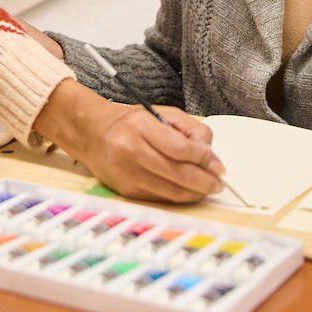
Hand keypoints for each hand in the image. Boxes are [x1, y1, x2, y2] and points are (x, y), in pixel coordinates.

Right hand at [34, 80, 224, 202]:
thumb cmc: (131, 122)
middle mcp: (131, 150)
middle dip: (204, 181)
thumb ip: (191, 130)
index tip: (217, 165)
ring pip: (171, 191)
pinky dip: (179, 197)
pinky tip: (189, 192)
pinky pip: (161, 198)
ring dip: (195, 193)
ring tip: (208, 189)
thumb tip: (212, 159)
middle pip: (178, 173)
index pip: (179, 148)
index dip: (203, 159)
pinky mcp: (127, 191)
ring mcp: (127, 173)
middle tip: (219, 184)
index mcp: (140, 126)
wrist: (93, 134)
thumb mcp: (162, 113)